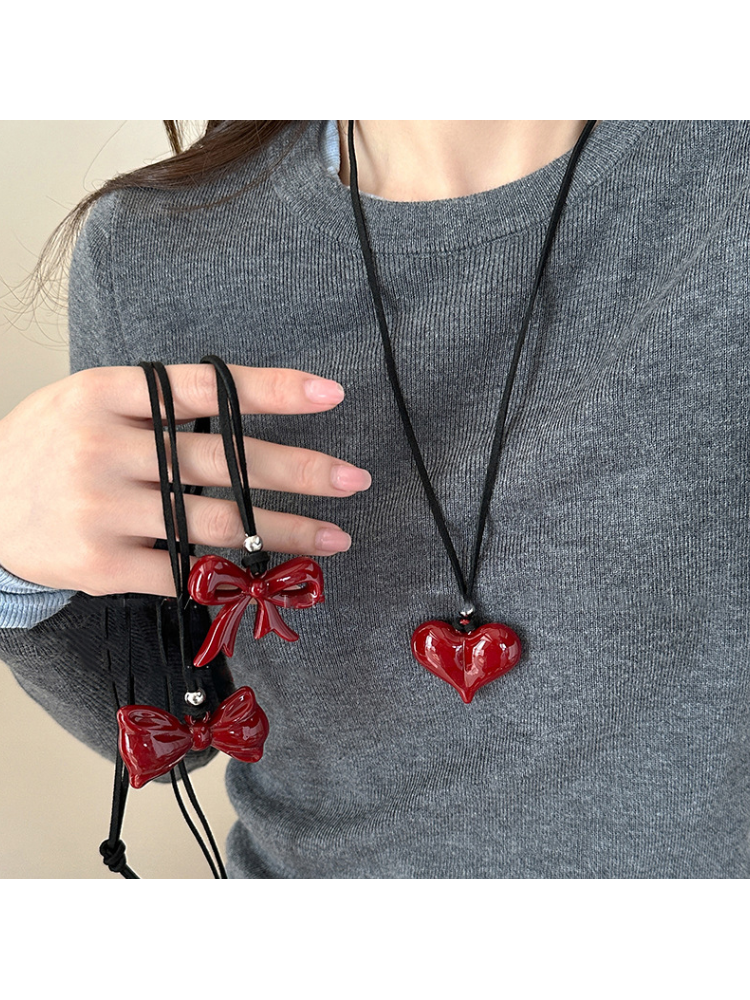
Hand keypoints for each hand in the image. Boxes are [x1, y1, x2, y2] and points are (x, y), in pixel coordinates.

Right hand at [0, 364, 368, 596]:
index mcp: (104, 393)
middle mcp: (103, 446)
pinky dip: (228, 573)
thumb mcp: (88, 403)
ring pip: (214, 523)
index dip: (271, 389)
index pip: (204, 387)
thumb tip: (245, 413)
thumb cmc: (48, 448)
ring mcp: (100, 508)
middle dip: (297, 472)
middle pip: (221, 460)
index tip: (330, 395)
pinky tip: (267, 573)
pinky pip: (182, 570)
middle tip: (353, 480)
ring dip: (284, 533)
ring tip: (334, 537)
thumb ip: (155, 406)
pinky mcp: (99, 565)